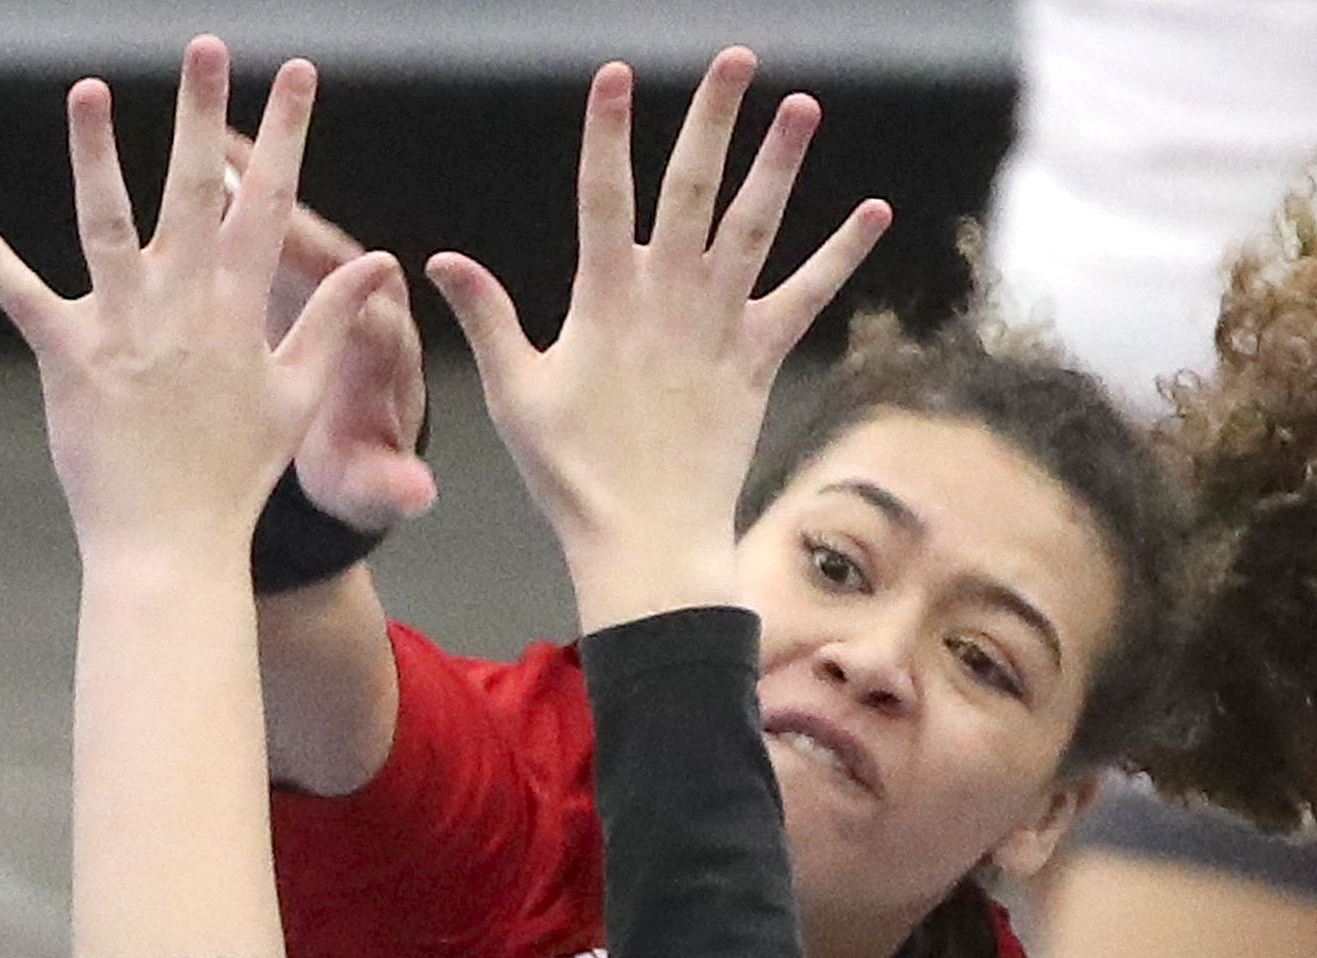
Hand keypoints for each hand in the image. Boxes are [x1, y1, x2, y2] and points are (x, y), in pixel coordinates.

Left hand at [0, 39, 397, 561]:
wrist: (173, 543)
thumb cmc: (235, 474)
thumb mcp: (297, 394)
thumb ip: (330, 321)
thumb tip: (379, 262)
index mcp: (240, 310)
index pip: (270, 205)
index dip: (287, 135)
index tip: (296, 74)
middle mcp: (183, 306)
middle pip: (195, 192)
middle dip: (205, 114)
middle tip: (206, 46)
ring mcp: (124, 327)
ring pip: (106, 222)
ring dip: (94, 154)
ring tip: (87, 89)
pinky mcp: (69, 357)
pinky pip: (21, 294)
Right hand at [221, 134, 437, 534]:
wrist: (350, 458)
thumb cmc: (358, 472)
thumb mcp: (370, 489)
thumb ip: (390, 486)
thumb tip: (417, 496)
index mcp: (383, 360)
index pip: (375, 323)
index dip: (357, 302)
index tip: (344, 274)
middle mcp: (360, 308)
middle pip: (333, 255)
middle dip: (298, 213)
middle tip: (260, 171)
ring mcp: (323, 289)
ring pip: (292, 231)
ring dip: (258, 189)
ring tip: (215, 140)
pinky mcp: (290, 280)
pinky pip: (261, 235)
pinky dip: (233, 200)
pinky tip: (199, 156)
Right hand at [423, 49, 889, 628]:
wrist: (646, 540)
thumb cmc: (572, 475)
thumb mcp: (516, 393)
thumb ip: (489, 317)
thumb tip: (439, 259)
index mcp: (603, 300)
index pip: (603, 195)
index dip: (607, 132)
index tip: (615, 73)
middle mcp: (667, 299)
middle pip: (692, 188)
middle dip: (712, 118)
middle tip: (734, 57)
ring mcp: (719, 326)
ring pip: (755, 227)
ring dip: (780, 164)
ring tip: (802, 106)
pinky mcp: (758, 360)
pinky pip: (808, 297)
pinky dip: (842, 255)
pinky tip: (876, 212)